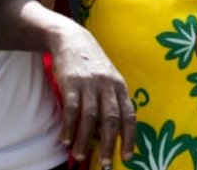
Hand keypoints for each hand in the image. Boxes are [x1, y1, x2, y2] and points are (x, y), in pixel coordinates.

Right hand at [49, 23, 135, 166]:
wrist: (72, 39)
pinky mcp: (72, 81)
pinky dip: (69, 126)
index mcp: (120, 86)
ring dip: (84, 139)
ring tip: (79, 155)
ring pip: (90, 117)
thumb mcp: (108, 79)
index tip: (128, 156)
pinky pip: (72, 108)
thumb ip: (111, 101)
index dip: (130, 137)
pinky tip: (66, 139)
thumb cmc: (92, 64)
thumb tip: (108, 132)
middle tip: (104, 163)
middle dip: (109, 144)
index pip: (129, 115)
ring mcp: (90, 83)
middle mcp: (108, 85)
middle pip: (111, 119)